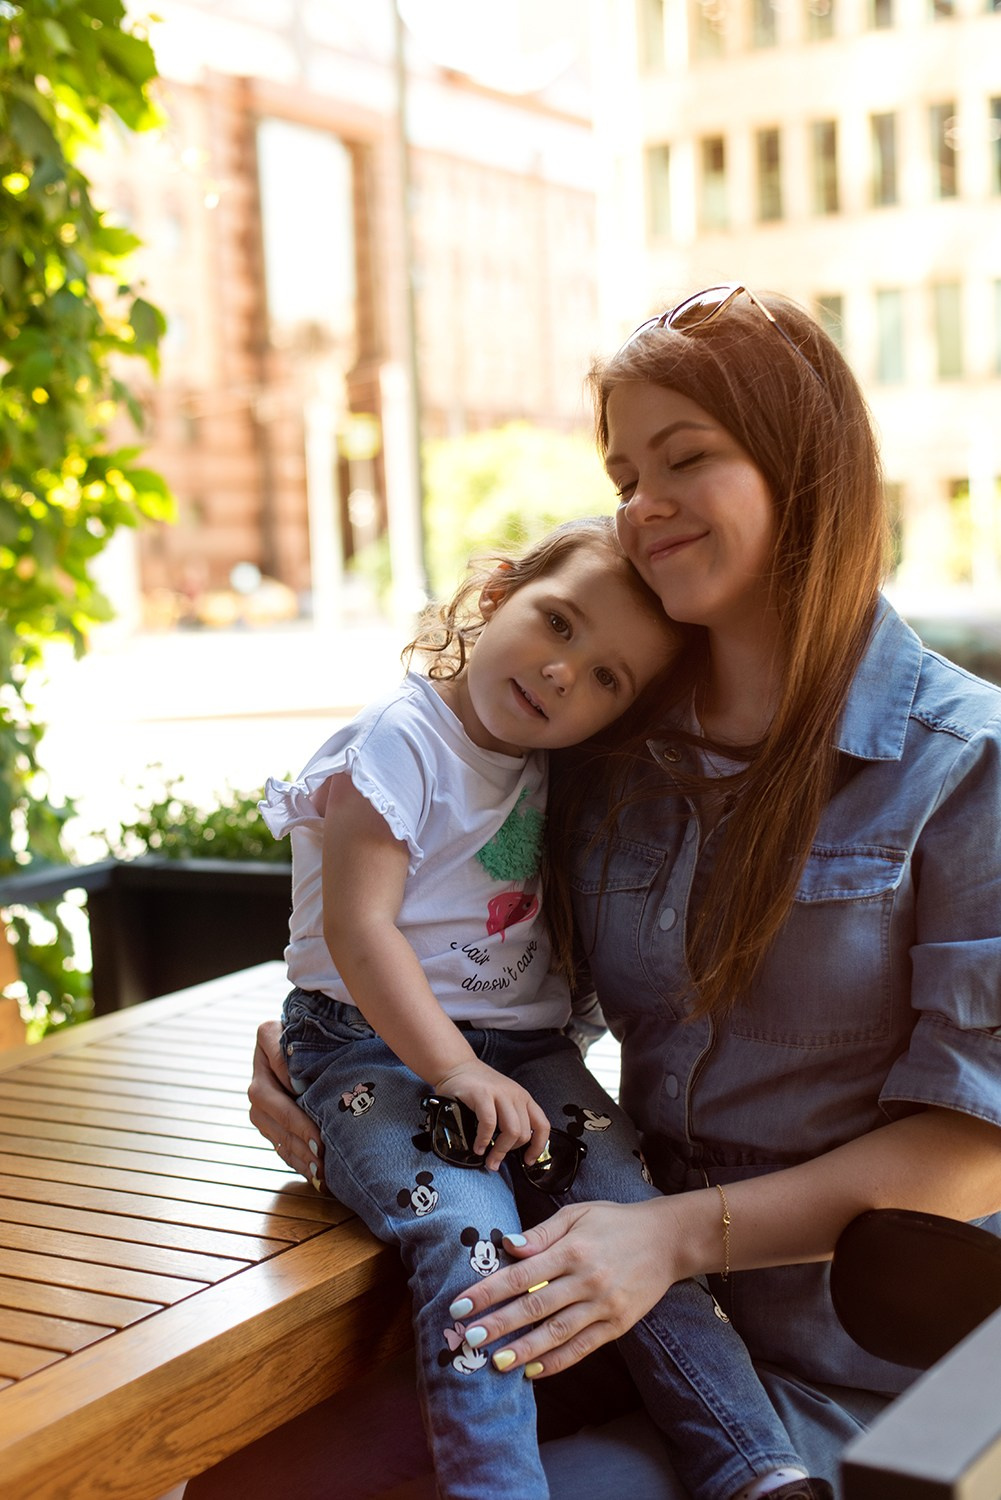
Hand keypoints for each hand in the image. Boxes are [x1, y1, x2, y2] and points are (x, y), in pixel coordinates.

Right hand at [248, 1019, 323, 1189]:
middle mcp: (258, 1067)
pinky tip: (314, 1172)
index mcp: (267, 1035)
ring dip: (295, 1148)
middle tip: (320, 1147)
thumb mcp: (325, 1028)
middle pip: (266, 1100)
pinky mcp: (266, 1117)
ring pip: (268, 1125)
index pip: (274, 1058)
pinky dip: (295, 1158)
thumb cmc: (328, 1030)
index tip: (309, 1106)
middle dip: (294, 1127)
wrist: (318, 1039)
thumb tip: (319, 1073)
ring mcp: (259, 1093)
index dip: (290, 1087)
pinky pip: (276, 1140)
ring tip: (319, 1167)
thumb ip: (320, 1042)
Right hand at [432, 1058, 549, 1170]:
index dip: (538, 1147)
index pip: (542, 1125)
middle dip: (510, 1153)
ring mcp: (500, 1093)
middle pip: (524, 1133)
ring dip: (500, 1151)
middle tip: (496, 1161)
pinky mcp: (482, 1094)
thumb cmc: (477, 1087)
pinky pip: (489, 1124)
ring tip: (488, 1158)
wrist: (456, 1066)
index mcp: (523, 1098)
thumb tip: (509, 1149)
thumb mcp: (502, 1100)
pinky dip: (484, 1140)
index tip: (528, 1160)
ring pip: (512, 1131)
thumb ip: (508, 1119)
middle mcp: (515, 1095)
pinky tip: (478, 1146)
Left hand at [448, 1198, 682, 1376]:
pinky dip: (557, 1361)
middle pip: (534, 1306)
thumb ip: (542, 1233)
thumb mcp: (578, 1214)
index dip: (488, 1291)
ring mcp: (604, 1306)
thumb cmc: (615, 1222)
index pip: (521, 1274)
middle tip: (468, 1339)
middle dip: (498, 1324)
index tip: (460, 1305)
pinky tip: (533, 1371)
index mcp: (572, 1250)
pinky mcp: (618, 1326)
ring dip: (524, 1349)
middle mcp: (586, 1280)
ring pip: (557, 1333)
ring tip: (496, 1362)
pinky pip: (582, 1348)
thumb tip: (507, 1246)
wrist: (667, 1240)